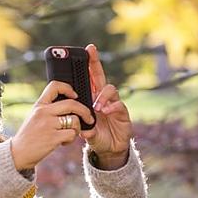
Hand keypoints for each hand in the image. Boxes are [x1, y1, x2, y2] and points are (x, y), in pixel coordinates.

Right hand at [11, 80, 94, 170]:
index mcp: (39, 105)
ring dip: (76, 129)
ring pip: (75, 120)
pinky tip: (63, 142)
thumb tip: (69, 105)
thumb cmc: (28, 136)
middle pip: (72, 103)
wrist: (18, 153)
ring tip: (69, 135)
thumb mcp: (34, 117)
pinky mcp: (53, 138)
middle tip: (89, 118)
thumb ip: (48, 110)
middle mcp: (43, 112)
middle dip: (85, 111)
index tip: (74, 96)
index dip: (68, 88)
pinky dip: (71, 139)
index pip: (55, 86)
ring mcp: (48, 125)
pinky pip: (72, 134)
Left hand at [79, 44, 132, 168]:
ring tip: (95, 106)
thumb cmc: (94, 134)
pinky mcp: (122, 113)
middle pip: (100, 77)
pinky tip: (105, 111)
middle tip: (91, 51)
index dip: (89, 64)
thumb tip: (75, 123)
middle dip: (95, 63)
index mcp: (91, 98)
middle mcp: (103, 98)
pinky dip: (111, 107)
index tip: (87, 49)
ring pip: (110, 90)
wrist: (108, 148)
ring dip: (101, 96)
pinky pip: (119, 105)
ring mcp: (113, 104)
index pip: (90, 78)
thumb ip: (78, 123)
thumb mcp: (82, 128)